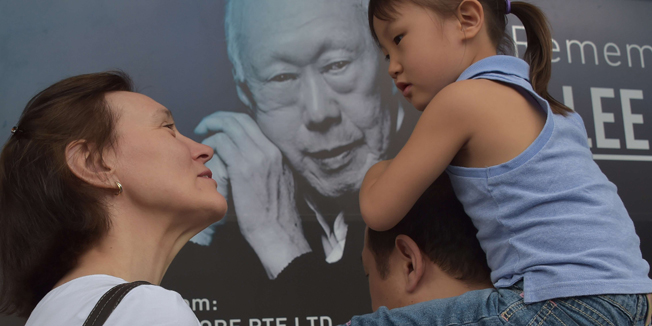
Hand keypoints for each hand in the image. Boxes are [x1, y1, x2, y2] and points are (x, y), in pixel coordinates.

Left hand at [196, 111, 310, 278]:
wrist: (278, 232)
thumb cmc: (273, 213)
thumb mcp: (275, 181)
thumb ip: (263, 165)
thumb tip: (245, 157)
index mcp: (276, 152)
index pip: (249, 123)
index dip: (229, 121)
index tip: (217, 127)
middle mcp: (268, 150)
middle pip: (238, 121)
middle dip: (217, 120)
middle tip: (204, 128)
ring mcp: (257, 157)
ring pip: (229, 130)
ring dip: (212, 135)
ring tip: (202, 147)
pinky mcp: (243, 169)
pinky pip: (223, 145)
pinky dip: (212, 148)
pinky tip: (207, 160)